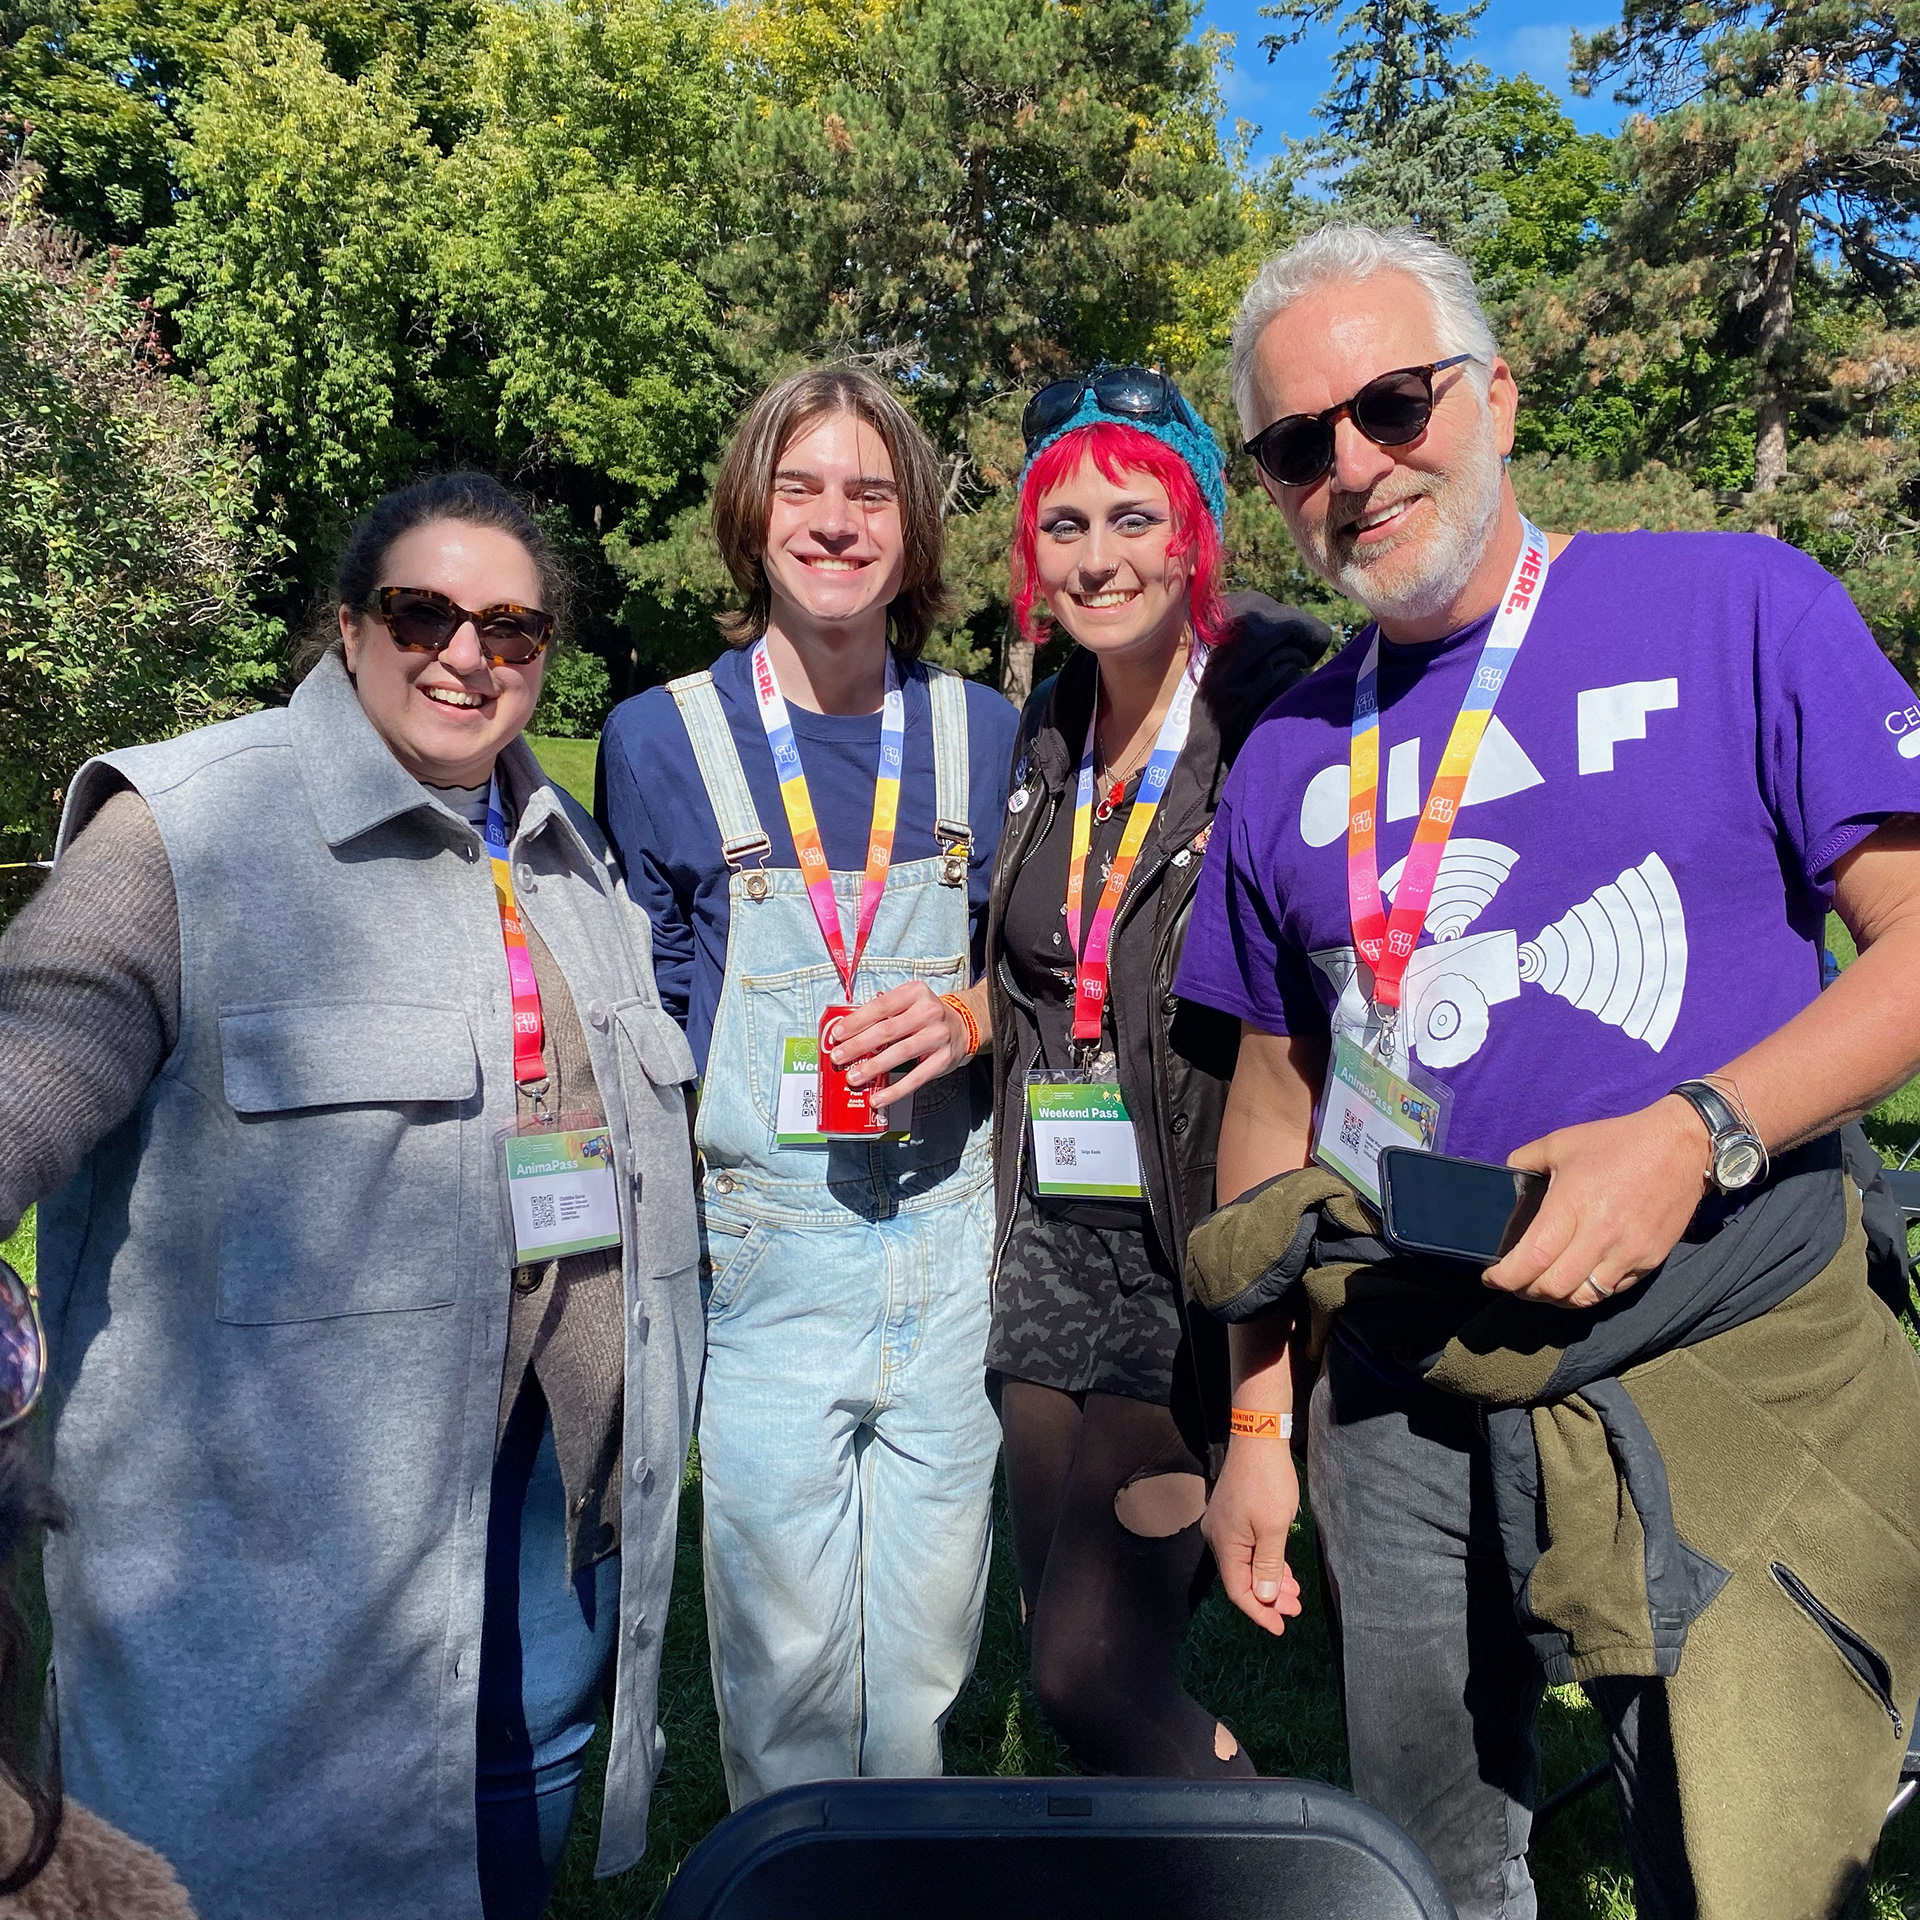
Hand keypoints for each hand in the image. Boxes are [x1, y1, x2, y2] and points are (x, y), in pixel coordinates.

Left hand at [828, 982, 969, 1111]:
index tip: (837, 1034)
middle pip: (887, 1030)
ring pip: (900, 1053)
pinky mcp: (943, 1059)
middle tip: (838, 1058)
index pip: (880, 1006)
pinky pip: (915, 1078)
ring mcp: (938, 1036)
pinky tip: (878, 1098)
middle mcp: (929, 1012)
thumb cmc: (924, 1015)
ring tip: (854, 1077)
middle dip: (858, 1045)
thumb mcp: (907, 1002)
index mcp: (915, 993)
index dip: (856, 1021)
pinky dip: (895, 1090)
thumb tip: (847, 1033)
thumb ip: (882, 1012)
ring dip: (873, 1067)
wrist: (963, 1026)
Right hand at [1202, 1434, 1303, 1635]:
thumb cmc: (1268, 1482)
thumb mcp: (1274, 1528)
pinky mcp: (1231, 1515)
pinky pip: (1247, 1548)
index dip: (1259, 1611)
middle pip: (1240, 1578)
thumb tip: (1264, 1597)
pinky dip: (1264, 1561)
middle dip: (1269, 1597)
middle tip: (1296, 1608)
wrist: (1258, 1439)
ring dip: (1269, 1579)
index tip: (1281, 1627)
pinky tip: (1282, 1569)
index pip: (1237, 1589)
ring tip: (1294, 1592)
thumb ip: (1269, 1565)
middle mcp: (1217, 1537)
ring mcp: (1223, 1525)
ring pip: (1245, 1563)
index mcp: (1224, 1543)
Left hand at [1481, 1096, 1711, 1306]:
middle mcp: (1600, 1235)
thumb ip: (1524, 1162)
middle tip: (1515, 1282)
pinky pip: (1612, 1291)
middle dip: (1526, 1292)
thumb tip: (1504, 1182)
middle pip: (1554, 1288)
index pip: (1533, 1259)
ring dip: (1557, 1298)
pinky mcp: (1650, 1261)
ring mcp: (1628, 1252)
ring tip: (1543, 1285)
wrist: (1684, 1146)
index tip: (1491, 1277)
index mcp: (1573, 1204)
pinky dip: (1588, 1291)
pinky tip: (1577, 1278)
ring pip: (1583, 1298)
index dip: (1506, 1277)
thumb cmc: (1618, 1142)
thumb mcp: (1561, 1142)